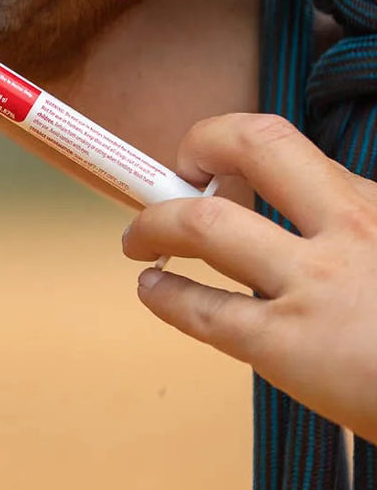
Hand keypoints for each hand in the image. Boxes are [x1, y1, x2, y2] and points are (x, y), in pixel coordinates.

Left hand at [122, 113, 376, 443]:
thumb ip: (356, 222)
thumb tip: (310, 211)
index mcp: (371, 203)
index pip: (280, 142)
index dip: (229, 140)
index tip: (211, 159)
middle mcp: (345, 229)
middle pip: (251, 145)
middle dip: (198, 143)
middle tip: (176, 170)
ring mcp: (314, 286)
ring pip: (206, 225)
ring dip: (155, 223)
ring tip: (137, 237)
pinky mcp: (292, 348)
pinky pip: (206, 314)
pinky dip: (165, 297)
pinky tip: (151, 290)